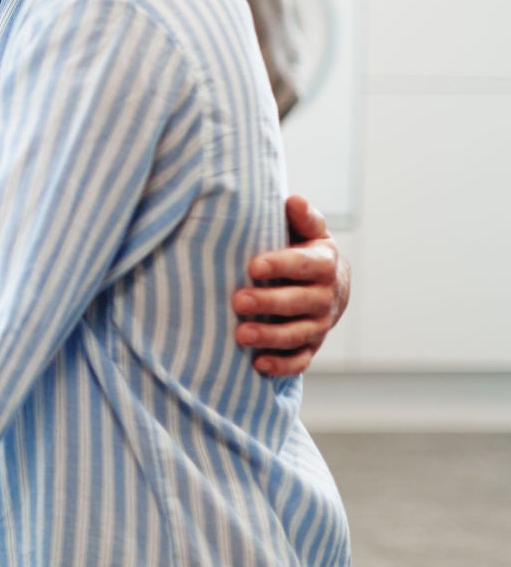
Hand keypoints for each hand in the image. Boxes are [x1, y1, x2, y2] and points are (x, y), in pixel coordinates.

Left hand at [232, 195, 351, 375]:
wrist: (328, 283)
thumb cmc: (305, 249)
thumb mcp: (308, 230)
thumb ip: (302, 217)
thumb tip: (293, 200)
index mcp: (323, 264)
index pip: (305, 265)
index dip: (282, 265)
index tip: (254, 265)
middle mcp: (325, 297)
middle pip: (299, 302)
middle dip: (269, 303)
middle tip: (238, 301)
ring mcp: (319, 324)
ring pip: (298, 334)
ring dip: (270, 337)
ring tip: (241, 335)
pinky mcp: (311, 346)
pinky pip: (300, 360)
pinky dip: (281, 366)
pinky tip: (258, 365)